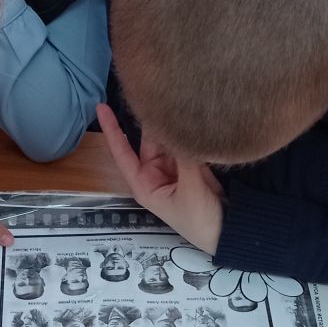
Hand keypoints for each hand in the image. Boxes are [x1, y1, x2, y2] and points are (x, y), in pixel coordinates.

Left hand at [96, 104, 224, 253]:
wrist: (227, 231)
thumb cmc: (199, 221)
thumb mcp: (190, 191)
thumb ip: (186, 160)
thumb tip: (180, 129)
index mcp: (145, 183)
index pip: (123, 152)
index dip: (112, 130)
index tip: (101, 107)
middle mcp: (156, 173)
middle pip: (149, 140)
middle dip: (152, 121)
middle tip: (159, 95)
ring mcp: (174, 168)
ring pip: (169, 139)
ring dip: (173, 125)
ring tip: (178, 102)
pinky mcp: (192, 165)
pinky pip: (185, 144)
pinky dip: (189, 133)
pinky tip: (193, 117)